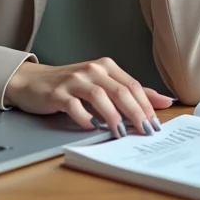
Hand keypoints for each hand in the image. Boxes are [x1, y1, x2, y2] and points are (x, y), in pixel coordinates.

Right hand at [5, 58, 173, 137]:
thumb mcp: (103, 85)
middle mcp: (92, 70)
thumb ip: (131, 93)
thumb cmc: (72, 86)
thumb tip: (166, 101)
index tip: (156, 124)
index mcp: (106, 66)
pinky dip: (85, 118)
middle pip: (120, 91)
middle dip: (136, 113)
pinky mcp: (58, 93)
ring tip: (120, 133)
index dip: (147, 105)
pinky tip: (92, 128)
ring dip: (113, 117)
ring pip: (100, 97)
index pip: (132, 85)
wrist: (33, 82)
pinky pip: (75, 106)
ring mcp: (74, 80)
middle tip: (145, 131)